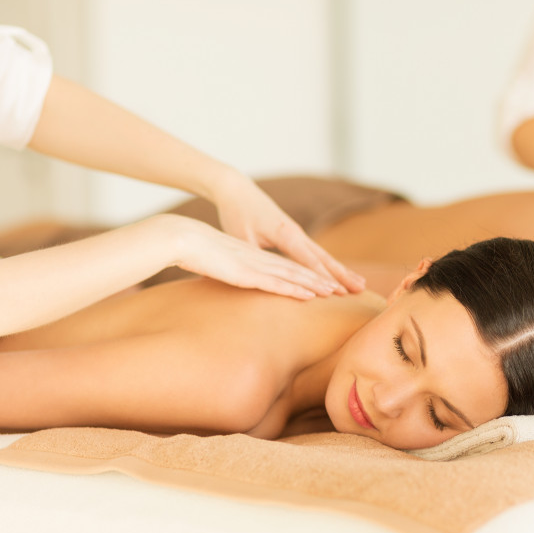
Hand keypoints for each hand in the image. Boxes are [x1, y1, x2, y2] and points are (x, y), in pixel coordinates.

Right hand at [160, 215, 348, 299]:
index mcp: (260, 256)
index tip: (334, 283)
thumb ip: (237, 272)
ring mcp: (257, 264)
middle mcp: (264, 257)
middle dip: (329, 278)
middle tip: (352, 287)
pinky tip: (312, 295)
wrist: (181, 237)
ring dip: (318, 284)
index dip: (315, 274)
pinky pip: (277, 281)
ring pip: (295, 275)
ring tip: (340, 292)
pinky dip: (296, 288)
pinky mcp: (248, 272)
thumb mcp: (223, 264)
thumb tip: (242, 282)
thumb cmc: (198, 251)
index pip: (294, 265)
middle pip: (302, 269)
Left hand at [206, 169, 365, 293]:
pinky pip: (317, 253)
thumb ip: (255, 257)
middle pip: (325, 258)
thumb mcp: (241, 237)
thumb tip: (261, 277)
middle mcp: (296, 233)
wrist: (237, 190)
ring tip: (361, 285)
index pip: (308, 260)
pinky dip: (330, 266)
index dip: (322, 277)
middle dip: (343, 275)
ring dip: (343, 271)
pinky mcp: (295, 235)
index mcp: (285, 233)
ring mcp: (298, 234)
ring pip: (324, 256)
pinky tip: (339, 275)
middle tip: (361, 290)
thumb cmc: (237, 214)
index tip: (337, 292)